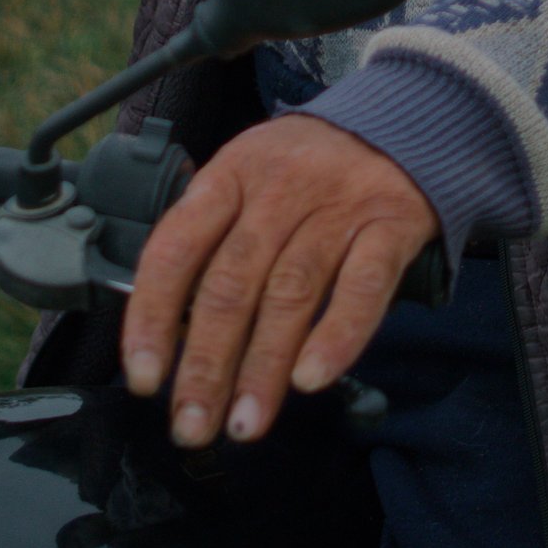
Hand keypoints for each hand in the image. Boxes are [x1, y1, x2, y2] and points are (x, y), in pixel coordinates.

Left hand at [120, 114, 437, 446]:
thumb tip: (168, 329)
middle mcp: (279, 189)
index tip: (144, 377)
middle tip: (192, 424)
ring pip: (290, 293)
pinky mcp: (390, 225)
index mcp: (230, 175)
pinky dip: (336, 336)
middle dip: (205, 365)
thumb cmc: (310, 166)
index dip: (151, 317)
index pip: (175, 249)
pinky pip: (362, 287)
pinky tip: (311, 379)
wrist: (403, 122)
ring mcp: (337, 206)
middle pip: (231, 284)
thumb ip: (213, 236)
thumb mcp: (249, 175)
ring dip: (263, 368)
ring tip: (245, 423)